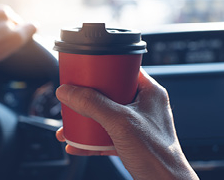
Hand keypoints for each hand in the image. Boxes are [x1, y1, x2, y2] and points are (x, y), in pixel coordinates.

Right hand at [55, 69, 197, 178]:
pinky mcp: (129, 142)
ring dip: (83, 120)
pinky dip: (89, 139)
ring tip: (66, 126)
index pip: (123, 69)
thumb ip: (93, 104)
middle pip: (108, 93)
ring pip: (104, 115)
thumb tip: (68, 91)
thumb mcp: (120, 123)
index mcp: (149, 92)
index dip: (102, 68)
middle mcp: (143, 105)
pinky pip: (104, 135)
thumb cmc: (157, 155)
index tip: (83, 69)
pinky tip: (74, 144)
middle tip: (71, 98)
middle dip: (85, 98)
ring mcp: (136, 124)